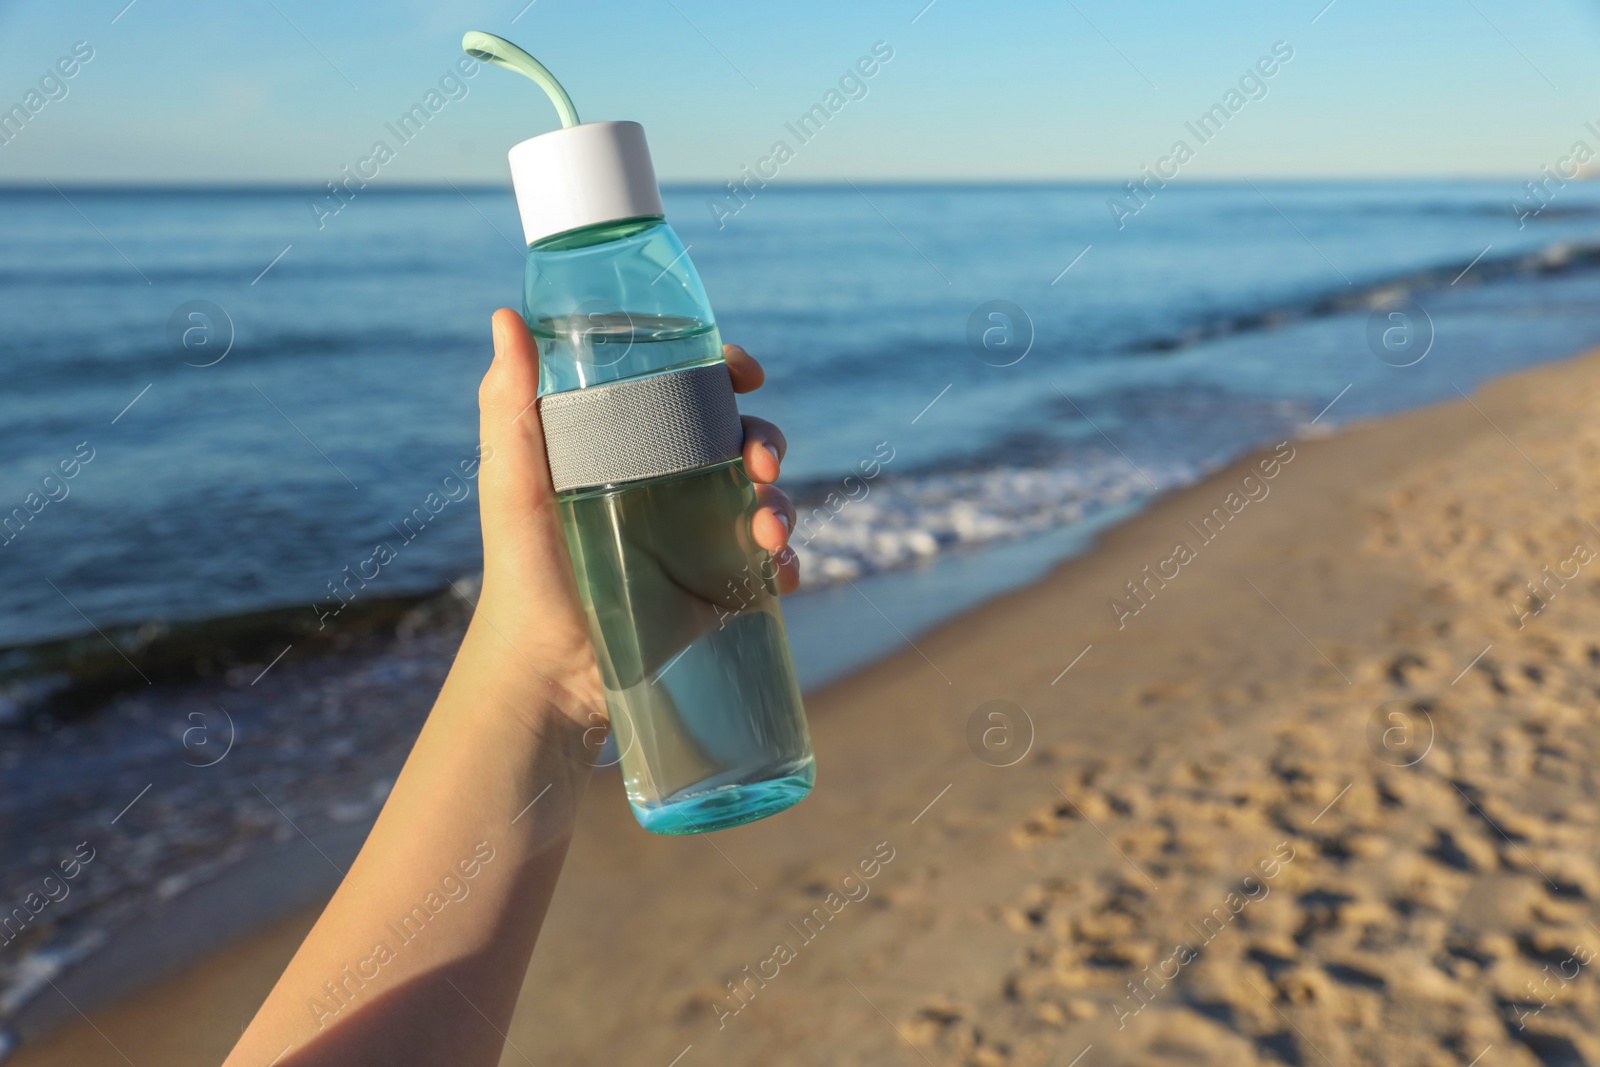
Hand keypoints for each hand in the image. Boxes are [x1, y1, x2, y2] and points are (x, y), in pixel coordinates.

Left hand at [473, 309, 799, 715]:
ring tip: (765, 533)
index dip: (726, 372)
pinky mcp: (720, 588)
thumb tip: (506, 315)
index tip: (746, 373)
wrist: (548, 670)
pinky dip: (784, 563)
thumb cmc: (520, 570)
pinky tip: (774, 574)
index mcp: (630, 446)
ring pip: (766, 499)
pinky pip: (769, 565)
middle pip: (742, 439)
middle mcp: (672, 484)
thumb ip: (509, 403)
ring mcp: (701, 537)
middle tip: (761, 463)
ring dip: (783, 505)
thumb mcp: (512, 482)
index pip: (689, 391)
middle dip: (768, 440)